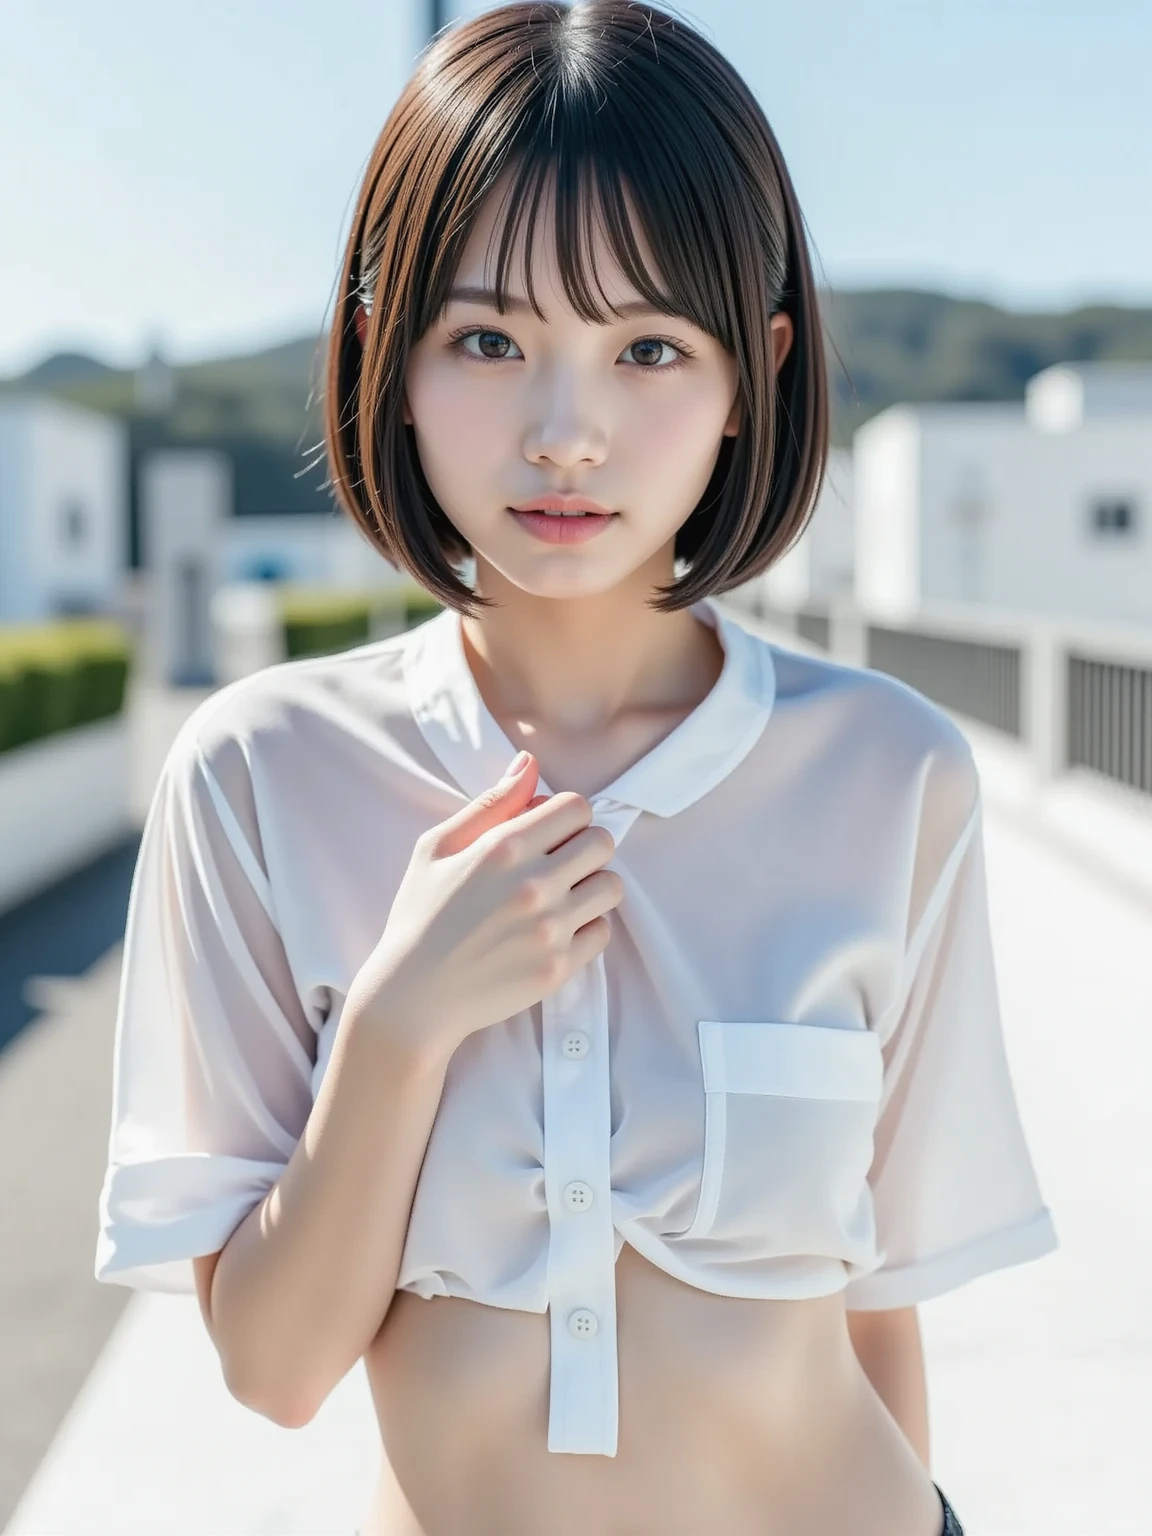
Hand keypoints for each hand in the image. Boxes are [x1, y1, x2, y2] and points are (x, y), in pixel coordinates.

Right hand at [346, 753, 621, 1060]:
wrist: (413, 996)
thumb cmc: (421, 916)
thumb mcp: (437, 848)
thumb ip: (489, 804)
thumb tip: (529, 764)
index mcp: (504, 849)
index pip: (576, 807)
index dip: (565, 814)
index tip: (548, 831)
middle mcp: (534, 885)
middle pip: (602, 842)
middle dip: (584, 845)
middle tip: (559, 862)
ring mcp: (551, 929)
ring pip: (611, 887)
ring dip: (591, 884)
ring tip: (563, 895)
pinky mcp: (560, 967)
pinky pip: (603, 932)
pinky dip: (587, 926)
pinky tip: (557, 929)